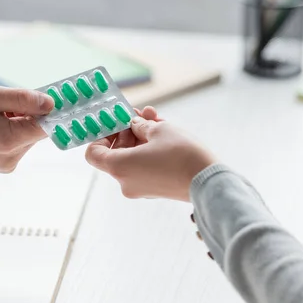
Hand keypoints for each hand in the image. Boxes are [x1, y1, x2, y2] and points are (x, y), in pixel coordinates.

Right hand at [0, 83, 53, 171]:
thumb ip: (19, 99)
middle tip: (4, 99)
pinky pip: (14, 143)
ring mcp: (5, 165)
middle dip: (28, 112)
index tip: (50, 94)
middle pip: (37, 130)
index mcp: (8, 140)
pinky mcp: (0, 166)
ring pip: (26, 136)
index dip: (52, 107)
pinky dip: (7, 131)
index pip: (48, 124)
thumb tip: (51, 103)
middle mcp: (11, 158)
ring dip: (16, 121)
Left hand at [85, 107, 215, 201]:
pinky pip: (144, 166)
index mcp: (119, 167)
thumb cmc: (182, 155)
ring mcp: (140, 188)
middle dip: (126, 130)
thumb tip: (134, 124)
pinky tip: (162, 132)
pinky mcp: (154, 189)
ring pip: (132, 157)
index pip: (94, 153)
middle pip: (115, 153)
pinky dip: (149, 150)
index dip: (100, 136)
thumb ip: (140, 125)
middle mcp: (125, 181)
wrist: (209, 181)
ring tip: (154, 117)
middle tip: (137, 114)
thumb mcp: (159, 130)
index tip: (113, 123)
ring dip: (140, 136)